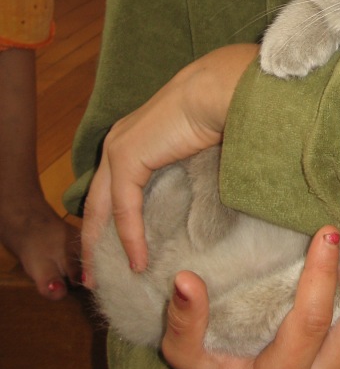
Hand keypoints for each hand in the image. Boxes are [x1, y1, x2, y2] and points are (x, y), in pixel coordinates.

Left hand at [81, 45, 258, 282]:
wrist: (220, 91)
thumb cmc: (220, 112)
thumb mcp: (195, 148)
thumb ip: (184, 170)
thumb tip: (194, 198)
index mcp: (134, 136)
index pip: (111, 187)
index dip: (109, 219)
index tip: (112, 249)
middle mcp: (119, 141)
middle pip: (97, 201)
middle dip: (91, 239)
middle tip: (90, 274)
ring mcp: (119, 148)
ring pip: (102, 208)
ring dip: (100, 245)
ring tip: (101, 278)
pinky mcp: (127, 157)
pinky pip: (124, 208)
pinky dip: (131, 237)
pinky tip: (138, 262)